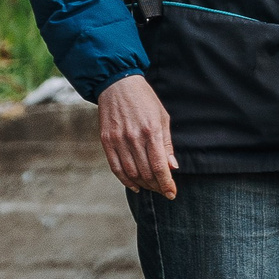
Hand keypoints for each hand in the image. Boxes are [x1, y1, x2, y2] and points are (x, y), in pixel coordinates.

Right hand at [97, 75, 178, 198]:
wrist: (117, 84)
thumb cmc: (144, 100)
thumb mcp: (162, 117)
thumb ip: (167, 144)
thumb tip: (172, 167)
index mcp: (151, 131)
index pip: (160, 166)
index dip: (167, 184)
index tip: (172, 193)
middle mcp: (133, 138)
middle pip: (146, 172)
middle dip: (157, 186)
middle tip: (163, 190)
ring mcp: (118, 140)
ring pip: (131, 173)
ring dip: (143, 185)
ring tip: (151, 187)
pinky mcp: (106, 141)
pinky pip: (115, 167)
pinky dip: (125, 180)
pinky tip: (134, 185)